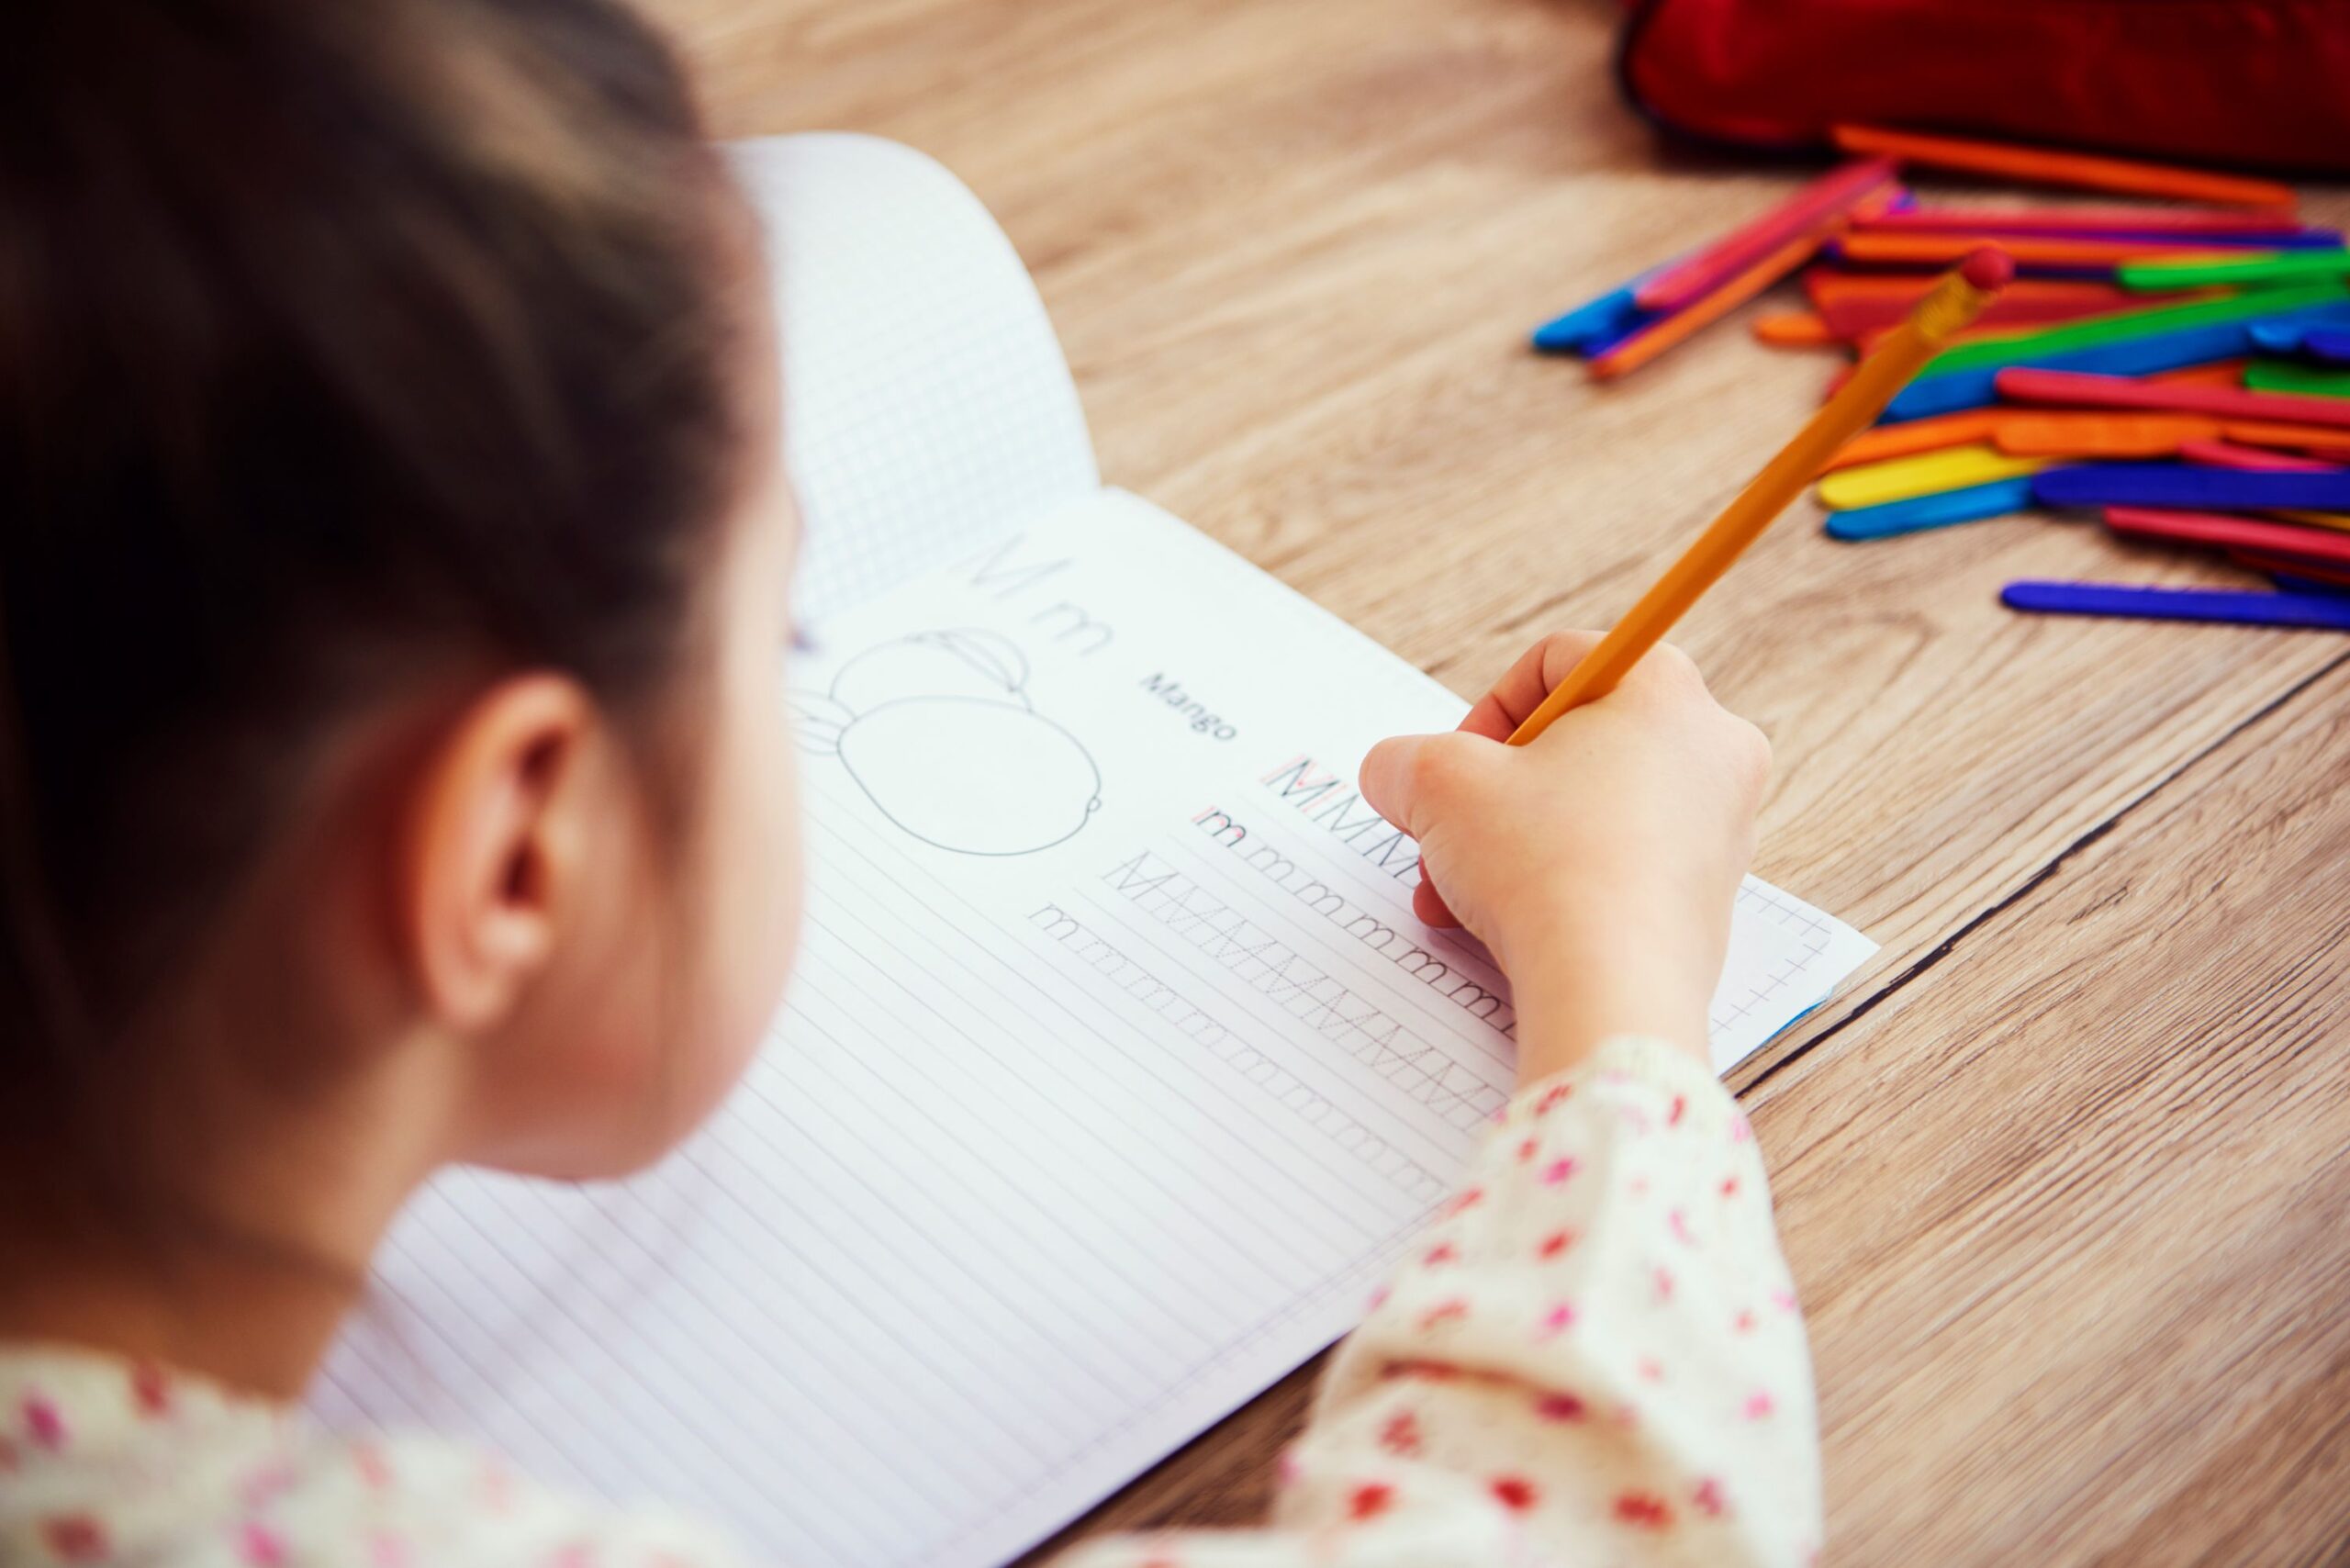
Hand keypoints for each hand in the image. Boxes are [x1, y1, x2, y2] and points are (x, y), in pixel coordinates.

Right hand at [1359, 633, 1768, 1082]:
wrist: (1613, 990)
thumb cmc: (1545, 867)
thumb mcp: (1438, 786)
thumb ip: (1403, 760)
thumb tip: (1395, 773)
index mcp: (1664, 687)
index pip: (1557, 660)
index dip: (1487, 709)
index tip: (1453, 765)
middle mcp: (1711, 746)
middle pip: (1575, 742)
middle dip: (1494, 793)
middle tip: (1450, 831)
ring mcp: (1720, 825)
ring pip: (1590, 810)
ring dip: (1511, 844)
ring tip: (1457, 893)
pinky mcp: (1709, 895)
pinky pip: (1618, 865)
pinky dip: (1558, 883)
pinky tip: (1503, 924)